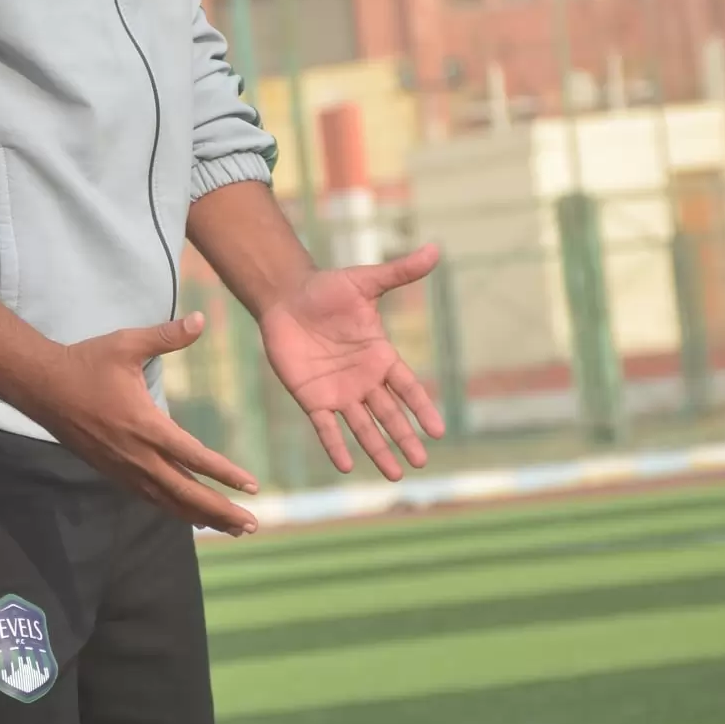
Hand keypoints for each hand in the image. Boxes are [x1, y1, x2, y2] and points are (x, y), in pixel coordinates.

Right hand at [39, 313, 258, 535]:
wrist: (42, 387)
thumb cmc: (87, 362)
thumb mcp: (127, 343)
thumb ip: (167, 336)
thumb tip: (200, 319)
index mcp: (145, 425)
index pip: (193, 457)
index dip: (225, 474)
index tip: (252, 488)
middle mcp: (136, 455)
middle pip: (185, 493)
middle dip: (220, 511)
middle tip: (252, 526)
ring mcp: (123, 469)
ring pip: (168, 502)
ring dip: (201, 517)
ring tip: (232, 528)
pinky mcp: (113, 472)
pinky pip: (150, 498)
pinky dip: (175, 510)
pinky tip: (192, 516)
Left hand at [260, 246, 444, 480]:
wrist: (287, 297)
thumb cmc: (327, 288)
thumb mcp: (366, 281)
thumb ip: (399, 272)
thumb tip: (435, 249)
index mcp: (380, 356)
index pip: (407, 387)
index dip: (422, 408)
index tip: (438, 430)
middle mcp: (363, 379)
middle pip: (389, 415)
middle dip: (405, 438)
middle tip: (422, 462)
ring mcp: (338, 391)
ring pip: (363, 426)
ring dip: (378, 450)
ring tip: (395, 474)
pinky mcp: (312, 397)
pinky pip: (326, 426)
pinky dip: (336, 445)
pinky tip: (347, 465)